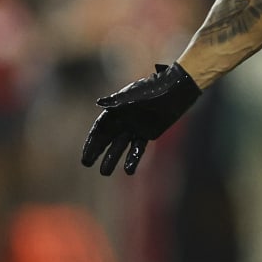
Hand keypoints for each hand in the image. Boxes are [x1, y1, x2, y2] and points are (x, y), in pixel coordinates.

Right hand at [80, 63, 200, 176]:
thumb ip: (117, 101)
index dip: (92, 142)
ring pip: (120, 145)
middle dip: (97, 150)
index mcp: (117, 109)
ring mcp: (135, 127)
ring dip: (112, 158)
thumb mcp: (135, 95)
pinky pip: (138, 148)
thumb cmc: (154, 89)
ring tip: (105, 172)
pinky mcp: (148, 133)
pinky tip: (128, 171)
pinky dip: (133, 159)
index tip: (86, 156)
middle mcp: (123, 119)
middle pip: (106, 138)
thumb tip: (99, 103)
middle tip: (87, 164)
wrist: (175, 90)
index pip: (100, 128)